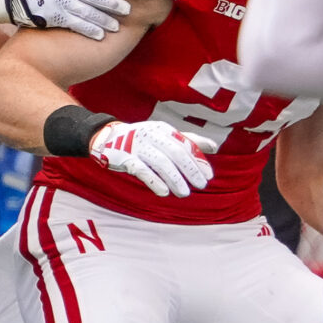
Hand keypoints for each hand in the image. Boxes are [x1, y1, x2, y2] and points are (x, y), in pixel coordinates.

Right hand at [88, 120, 214, 196]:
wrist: (108, 138)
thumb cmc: (144, 139)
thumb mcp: (165, 136)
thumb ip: (188, 141)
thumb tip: (214, 147)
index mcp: (164, 129)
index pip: (186, 145)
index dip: (199, 160)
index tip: (209, 175)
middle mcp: (151, 135)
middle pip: (176, 153)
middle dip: (190, 171)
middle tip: (201, 185)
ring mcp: (137, 146)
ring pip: (161, 163)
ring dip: (175, 180)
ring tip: (184, 193)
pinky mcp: (125, 158)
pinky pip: (142, 171)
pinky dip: (154, 182)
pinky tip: (164, 192)